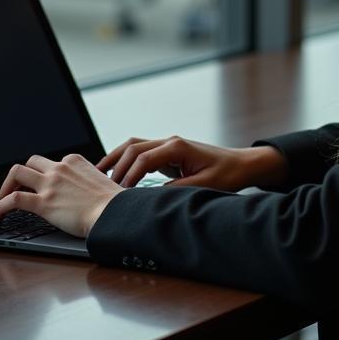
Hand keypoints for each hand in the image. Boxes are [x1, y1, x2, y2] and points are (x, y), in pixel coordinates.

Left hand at [0, 153, 122, 237]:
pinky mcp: (44, 202)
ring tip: (2, 199)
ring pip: (17, 172)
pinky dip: (0, 206)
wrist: (115, 213)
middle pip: (31, 161)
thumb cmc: (113, 204)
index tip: (39, 184)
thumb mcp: (100, 182)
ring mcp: (50, 183)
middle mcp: (59, 167)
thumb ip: (87, 182)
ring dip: (6, 185)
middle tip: (16, 188)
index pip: (51, 162)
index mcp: (74, 161)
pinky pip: (13, 199)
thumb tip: (84, 193)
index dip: (42, 174)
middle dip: (21, 174)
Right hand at [96, 136, 286, 190]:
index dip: (129, 176)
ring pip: (133, 145)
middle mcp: (169, 141)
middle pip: (133, 147)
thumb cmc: (226, 174)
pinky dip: (125, 160)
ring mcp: (167, 144)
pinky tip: (116, 172)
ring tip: (98, 173)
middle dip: (117, 166)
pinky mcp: (167, 152)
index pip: (144, 158)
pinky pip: (140, 152)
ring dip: (116, 158)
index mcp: (177, 146)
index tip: (120, 194)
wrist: (240, 165)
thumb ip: (177, 190)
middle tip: (105, 187)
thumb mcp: (203, 186)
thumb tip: (151, 198)